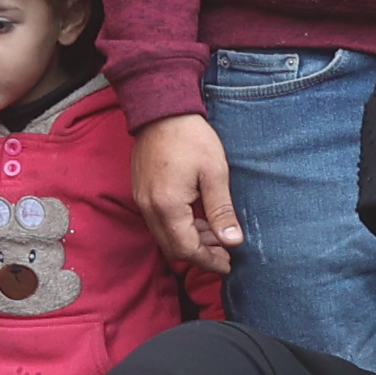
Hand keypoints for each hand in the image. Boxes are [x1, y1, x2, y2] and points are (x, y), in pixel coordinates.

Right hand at [135, 115, 241, 278]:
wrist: (161, 110)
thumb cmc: (190, 137)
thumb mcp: (214, 173)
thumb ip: (221, 211)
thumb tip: (233, 241)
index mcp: (167, 206)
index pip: (187, 249)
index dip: (208, 261)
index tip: (228, 264)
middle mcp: (149, 208)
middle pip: (173, 248)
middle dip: (200, 255)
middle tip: (225, 254)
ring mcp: (142, 200)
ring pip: (165, 236)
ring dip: (190, 241)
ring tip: (217, 237)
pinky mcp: (142, 192)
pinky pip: (159, 222)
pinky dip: (180, 228)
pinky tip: (199, 221)